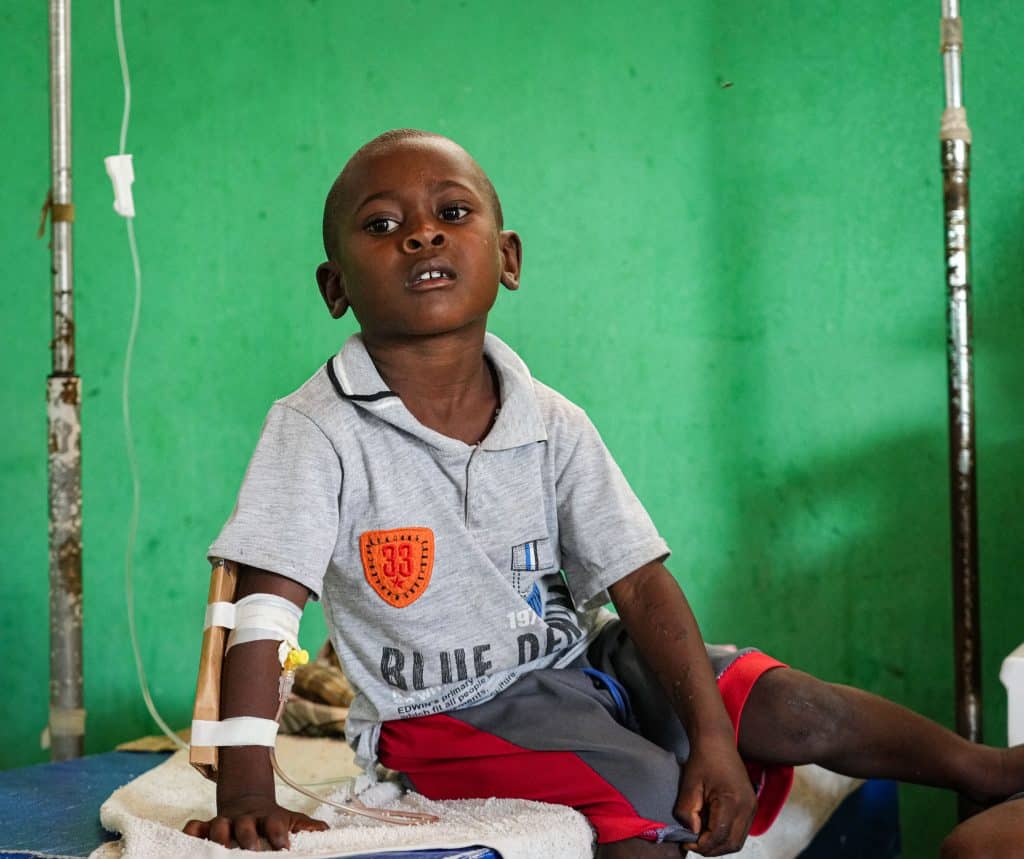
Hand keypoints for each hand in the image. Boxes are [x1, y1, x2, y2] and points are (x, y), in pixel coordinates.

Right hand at [183, 795, 327, 849]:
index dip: (279, 834)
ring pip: (218, 825)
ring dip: (219, 837)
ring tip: (221, 851)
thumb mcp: (291, 819)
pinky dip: (191, 832)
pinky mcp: (208, 825)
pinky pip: (195, 826)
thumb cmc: (272, 819)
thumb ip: (307, 826)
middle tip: (252, 851)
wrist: (249, 802)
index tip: (284, 847)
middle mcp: (246, 818)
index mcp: (269, 817)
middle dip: (247, 837)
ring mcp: (226, 821)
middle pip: (244, 825)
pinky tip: (189, 842)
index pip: (275, 823)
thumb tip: (326, 831)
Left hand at [674, 736, 756, 855]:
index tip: (686, 844)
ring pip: (738, 841)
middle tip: (693, 845)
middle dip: (711, 849)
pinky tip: (711, 829)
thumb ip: (687, 812)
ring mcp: (752, 807)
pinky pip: (740, 831)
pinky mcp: (751, 806)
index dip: (701, 845)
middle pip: (732, 844)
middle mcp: (747, 807)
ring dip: (719, 845)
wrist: (717, 741)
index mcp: (733, 801)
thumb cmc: (703, 758)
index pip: (719, 836)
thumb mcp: (689, 785)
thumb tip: (692, 833)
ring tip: (701, 838)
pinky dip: (726, 836)